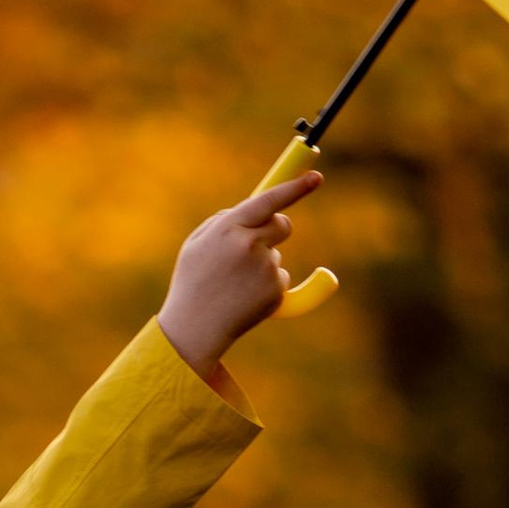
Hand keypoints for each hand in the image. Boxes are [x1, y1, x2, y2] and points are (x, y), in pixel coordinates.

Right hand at [157, 170, 323, 372]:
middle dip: (275, 229)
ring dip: (262, 263)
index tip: (316, 177)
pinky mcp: (276, 290)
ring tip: (234, 285)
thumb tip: (256, 210)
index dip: (295, 187)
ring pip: (276, 255)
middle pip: (283, 224)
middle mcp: (250, 244)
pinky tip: (244, 298)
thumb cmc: (192, 283)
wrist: (194, 330)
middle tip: (256, 244)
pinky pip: (279, 278)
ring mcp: (265, 268)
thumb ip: (224, 221)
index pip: (269, 200)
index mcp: (228, 228)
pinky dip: (266, 286)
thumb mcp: (196, 244)